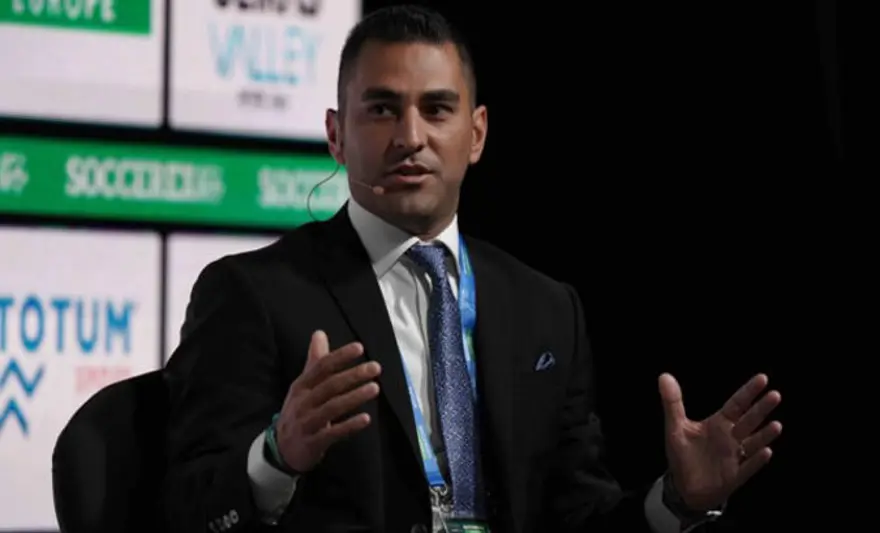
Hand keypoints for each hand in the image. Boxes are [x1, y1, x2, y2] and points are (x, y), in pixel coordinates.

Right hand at [275, 330, 381, 472]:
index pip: (321, 366)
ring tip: (375, 388)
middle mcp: (303, 402)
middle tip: (375, 367)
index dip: (340, 356)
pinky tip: (366, 419)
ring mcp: (307, 422)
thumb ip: (315, 361)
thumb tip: (319, 333)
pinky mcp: (313, 442)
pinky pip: (332, 433)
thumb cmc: (299, 411)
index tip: (359, 347)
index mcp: (301, 386)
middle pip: (329, 385)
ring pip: (332, 407)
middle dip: (352, 375)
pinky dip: (349, 426)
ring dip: (354, 397)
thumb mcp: (303, 386)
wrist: (281, 450)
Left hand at [659, 373, 781, 510]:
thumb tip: (664, 376)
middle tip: (775, 395)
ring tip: (776, 425)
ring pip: (753, 443)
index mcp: (719, 424)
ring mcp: (735, 457)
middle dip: (761, 409)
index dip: (748, 392)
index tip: (762, 378)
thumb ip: (672, 402)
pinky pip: (748, 467)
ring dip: (764, 435)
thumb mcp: (676, 427)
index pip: (736, 404)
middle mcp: (731, 438)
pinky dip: (756, 460)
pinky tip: (766, 452)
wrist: (684, 487)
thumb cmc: (684, 455)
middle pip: (749, 420)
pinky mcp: (734, 475)